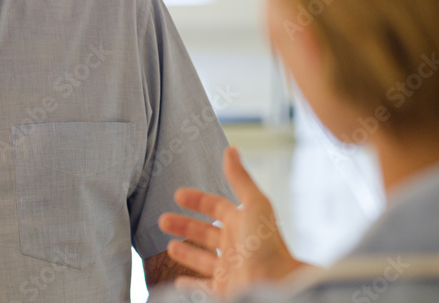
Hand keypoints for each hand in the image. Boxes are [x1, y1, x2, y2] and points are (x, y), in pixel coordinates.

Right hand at [158, 146, 307, 295]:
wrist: (275, 284)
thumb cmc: (266, 243)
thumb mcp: (254, 204)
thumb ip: (240, 178)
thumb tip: (231, 149)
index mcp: (242, 223)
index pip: (216, 207)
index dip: (197, 200)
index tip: (178, 195)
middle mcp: (236, 245)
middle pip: (206, 233)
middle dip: (184, 226)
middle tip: (162, 220)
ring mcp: (230, 269)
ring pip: (203, 259)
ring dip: (186, 252)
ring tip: (169, 247)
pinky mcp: (224, 290)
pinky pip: (203, 288)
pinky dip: (190, 284)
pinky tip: (178, 282)